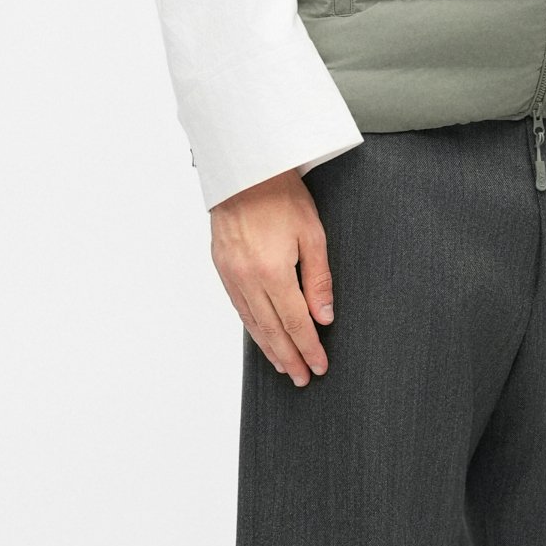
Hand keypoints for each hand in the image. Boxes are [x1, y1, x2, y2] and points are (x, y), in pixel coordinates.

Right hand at [210, 168, 334, 386]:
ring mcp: (230, 274)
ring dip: (269, 347)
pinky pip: (238, 306)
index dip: (308, 348)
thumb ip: (318, 279)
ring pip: (251, 322)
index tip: (319, 367)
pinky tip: (262, 336)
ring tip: (284, 365)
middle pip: (271, 330)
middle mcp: (247, 278)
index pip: (294, 322)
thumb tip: (324, 316)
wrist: (243, 168)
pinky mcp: (221, 266)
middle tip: (303, 377)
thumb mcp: (312, 234)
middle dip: (289, 357)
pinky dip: (252, 326)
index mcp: (272, 271)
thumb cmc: (281, 194)